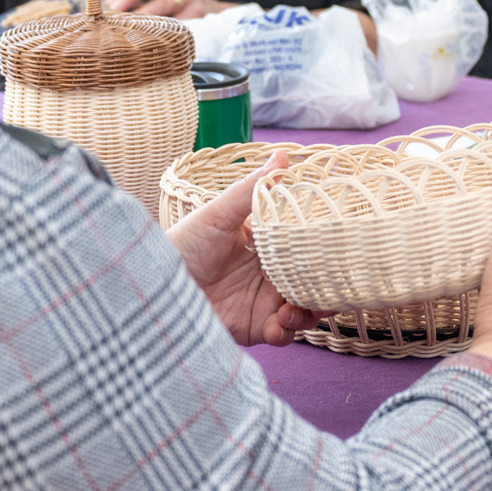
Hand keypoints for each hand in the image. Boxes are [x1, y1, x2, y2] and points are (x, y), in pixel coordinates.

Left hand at [107, 0, 230, 17]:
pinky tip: (149, 35)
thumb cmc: (179, 4)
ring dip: (143, 14)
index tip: (110, 3)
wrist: (214, 15)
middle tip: (115, 12)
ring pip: (164, 3)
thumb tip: (111, 4)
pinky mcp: (200, 13)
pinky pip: (176, 21)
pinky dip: (160, 28)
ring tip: (128, 24)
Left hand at [166, 159, 316, 344]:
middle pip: (312, 281)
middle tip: (332, 285)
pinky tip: (279, 322)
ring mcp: (264, 302)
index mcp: (265, 244)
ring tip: (298, 307)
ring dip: (310, 311)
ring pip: (304, 310)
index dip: (323, 248)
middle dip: (326, 286)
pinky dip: (288, 331)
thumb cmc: (182, 245)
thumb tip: (283, 155)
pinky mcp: (254, 328)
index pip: (304, 245)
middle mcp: (269, 274)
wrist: (153, 287)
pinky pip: (283, 335)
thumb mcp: (218, 214)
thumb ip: (252, 189)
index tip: (338, 246)